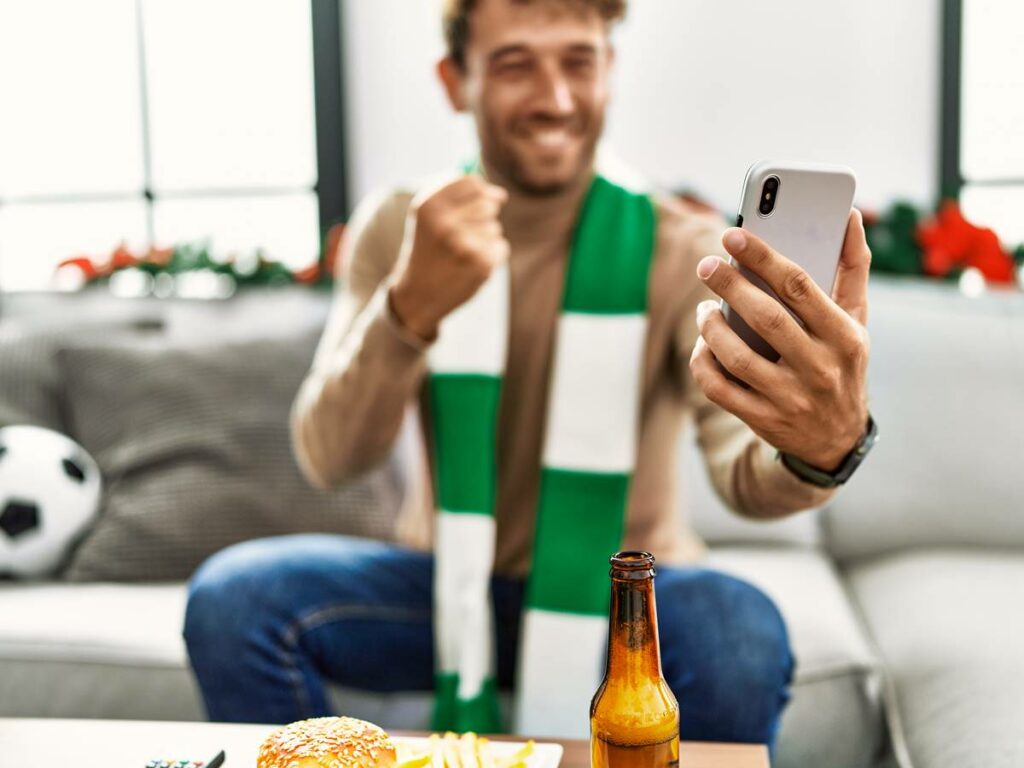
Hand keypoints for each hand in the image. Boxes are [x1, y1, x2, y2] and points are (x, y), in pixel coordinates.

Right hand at [390, 175, 509, 339]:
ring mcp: (463, 245)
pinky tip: (471, 265)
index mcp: (428, 206)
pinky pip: (501, 246)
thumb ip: (455, 194)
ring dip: (485, 238)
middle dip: (484, 215)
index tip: (484, 200)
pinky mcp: (480, 264)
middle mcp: (444, 223)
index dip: (481, 191)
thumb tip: (499, 193)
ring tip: (462, 253)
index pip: (471, 183)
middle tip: (465, 233)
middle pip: (488, 203)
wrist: (417, 294)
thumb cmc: (427, 248)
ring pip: (495, 226)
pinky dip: (491, 255)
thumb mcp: (427, 216)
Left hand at [689, 210, 871, 470]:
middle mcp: (819, 368)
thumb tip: (847, 215)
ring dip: (711, 327)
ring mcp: (790, 398)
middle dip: (730, 286)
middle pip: (766, 319)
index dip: (764, 258)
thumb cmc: (842, 362)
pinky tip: (702, 345)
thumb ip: (852, 267)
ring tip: (704, 308)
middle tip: (706, 265)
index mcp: (844, 336)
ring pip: (737, 357)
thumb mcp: (856, 319)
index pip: (800, 287)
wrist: (837, 439)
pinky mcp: (764, 419)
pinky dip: (703, 364)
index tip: (733, 236)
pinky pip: (720, 389)